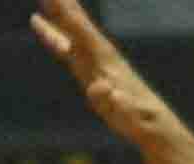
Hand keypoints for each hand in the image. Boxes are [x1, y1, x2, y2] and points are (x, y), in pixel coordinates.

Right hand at [33, 0, 176, 145]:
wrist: (152, 121)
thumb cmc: (138, 118)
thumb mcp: (125, 113)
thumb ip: (112, 100)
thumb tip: (100, 87)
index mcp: (104, 58)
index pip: (80, 30)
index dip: (66, 12)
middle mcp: (99, 53)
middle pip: (75, 23)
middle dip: (61, 4)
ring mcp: (94, 60)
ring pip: (70, 31)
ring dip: (57, 13)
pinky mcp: (90, 70)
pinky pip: (65, 46)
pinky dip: (52, 33)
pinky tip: (41, 25)